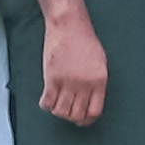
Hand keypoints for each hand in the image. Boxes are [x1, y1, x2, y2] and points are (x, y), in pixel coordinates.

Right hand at [37, 6, 110, 128]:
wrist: (69, 24)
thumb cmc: (84, 39)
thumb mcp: (99, 62)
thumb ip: (96, 82)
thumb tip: (89, 99)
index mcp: (99, 81)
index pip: (94, 112)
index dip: (86, 120)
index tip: (80, 120)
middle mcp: (84, 84)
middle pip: (76, 115)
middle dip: (70, 117)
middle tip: (66, 112)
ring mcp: (67, 82)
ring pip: (61, 112)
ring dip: (57, 111)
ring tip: (56, 104)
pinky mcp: (52, 78)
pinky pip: (47, 102)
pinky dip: (45, 104)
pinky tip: (46, 99)